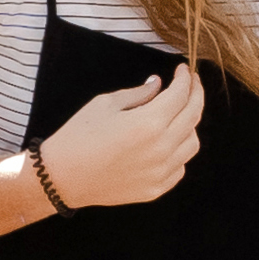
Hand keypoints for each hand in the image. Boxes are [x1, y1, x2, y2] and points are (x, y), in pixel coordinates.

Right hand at [38, 70, 209, 210]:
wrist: (62, 177)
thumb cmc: (78, 136)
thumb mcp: (105, 104)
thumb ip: (138, 93)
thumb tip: (158, 84)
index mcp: (149, 123)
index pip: (181, 95)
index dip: (186, 78)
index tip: (184, 70)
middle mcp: (161, 148)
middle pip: (194, 116)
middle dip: (196, 94)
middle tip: (192, 84)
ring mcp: (161, 172)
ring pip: (192, 143)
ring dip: (190, 124)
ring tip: (179, 114)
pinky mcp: (156, 189)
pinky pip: (180, 166)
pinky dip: (179, 151)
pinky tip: (167, 142)